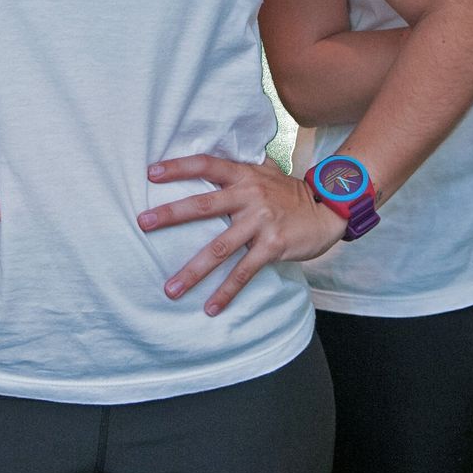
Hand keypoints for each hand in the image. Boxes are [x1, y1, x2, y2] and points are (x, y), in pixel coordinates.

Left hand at [138, 155, 344, 315]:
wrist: (329, 210)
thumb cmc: (289, 192)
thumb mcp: (265, 172)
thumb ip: (238, 170)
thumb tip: (207, 165)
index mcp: (244, 175)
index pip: (206, 165)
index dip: (178, 167)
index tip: (150, 173)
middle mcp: (250, 196)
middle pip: (204, 205)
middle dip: (171, 215)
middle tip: (143, 224)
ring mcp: (261, 222)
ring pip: (220, 248)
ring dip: (193, 271)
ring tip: (170, 289)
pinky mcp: (272, 247)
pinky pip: (244, 272)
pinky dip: (226, 292)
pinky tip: (210, 307)